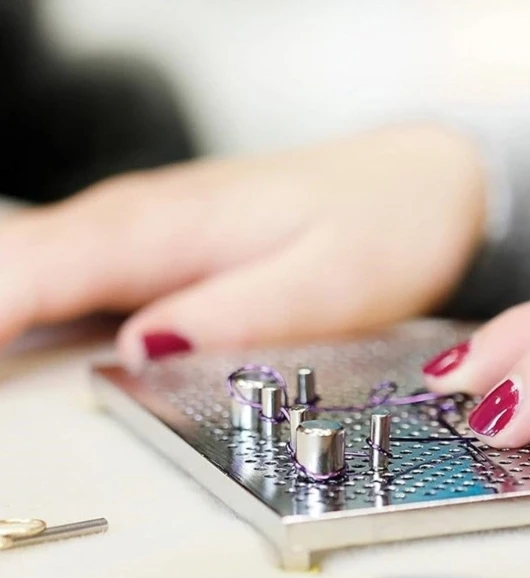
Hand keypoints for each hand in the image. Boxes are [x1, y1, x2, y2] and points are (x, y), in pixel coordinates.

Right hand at [0, 124, 484, 365]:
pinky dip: (35, 300)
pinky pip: (76, 268)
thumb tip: (145, 346)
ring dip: (3, 312)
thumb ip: (238, 316)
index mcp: (173, 228)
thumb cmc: (388, 226)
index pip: (38, 271)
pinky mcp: (170, 243)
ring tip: (3, 373)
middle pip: (17, 263)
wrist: (419, 184)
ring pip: (39, 263)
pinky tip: (28, 328)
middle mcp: (147, 218)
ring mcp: (153, 227)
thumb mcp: (331, 284)